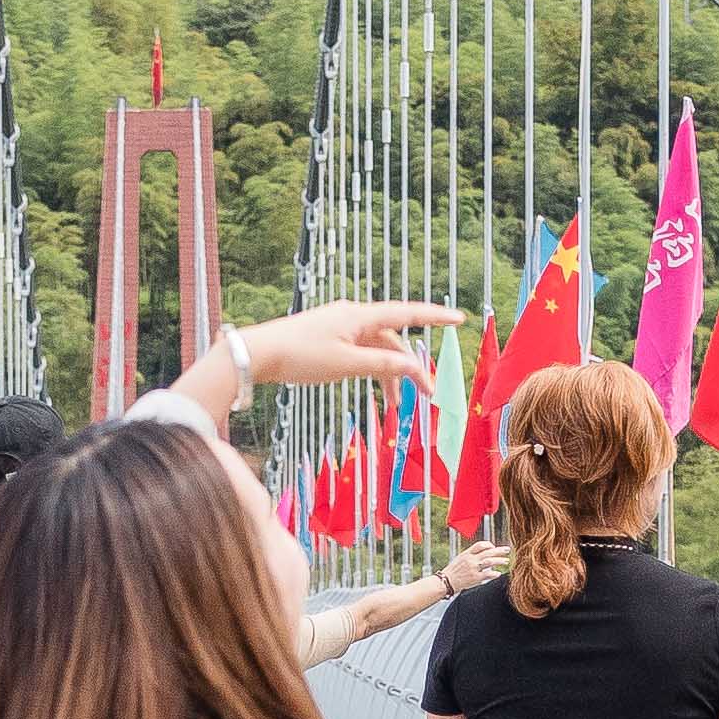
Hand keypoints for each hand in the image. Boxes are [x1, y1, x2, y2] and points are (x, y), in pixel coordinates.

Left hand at [240, 297, 471, 391]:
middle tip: (428, 393)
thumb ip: (382, 366)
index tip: (459, 318)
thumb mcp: (346, 365)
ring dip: (389, 374)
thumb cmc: (300, 356)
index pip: (407, 314)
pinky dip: (371, 369)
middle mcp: (353, 316)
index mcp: (360, 316)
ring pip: (376, 349)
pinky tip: (374, 389)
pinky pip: (360, 352)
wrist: (258, 354)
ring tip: (396, 404)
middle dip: (411, 366)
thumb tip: (413, 366)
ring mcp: (340, 327)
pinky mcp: (329, 338)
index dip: (435, 317)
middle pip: (393, 339)